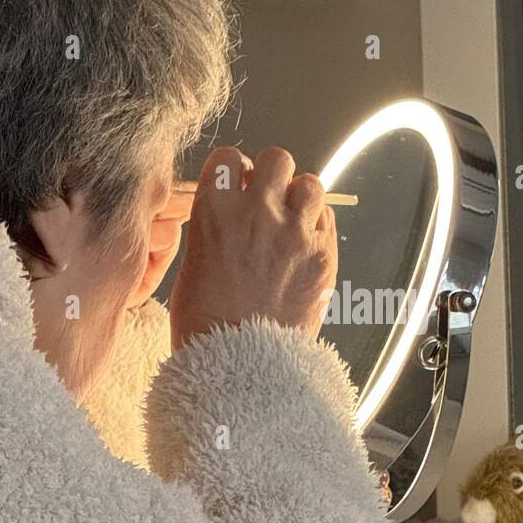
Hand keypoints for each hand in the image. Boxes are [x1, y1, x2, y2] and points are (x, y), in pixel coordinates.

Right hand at [168, 146, 337, 350]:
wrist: (240, 364)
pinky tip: (304, 248)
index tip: (240, 184)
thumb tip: (236, 210)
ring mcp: (294, 231)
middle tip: (271, 200)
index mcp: (214, 211)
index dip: (237, 170)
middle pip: (277, 159)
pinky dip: (317, 227)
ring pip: (310, 184)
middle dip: (274, 176)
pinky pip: (327, 219)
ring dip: (301, 198)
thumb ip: (218, 226)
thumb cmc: (208, 322)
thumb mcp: (195, 262)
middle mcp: (256, 212)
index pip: (230, 158)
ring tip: (292, 224)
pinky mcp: (323, 254)